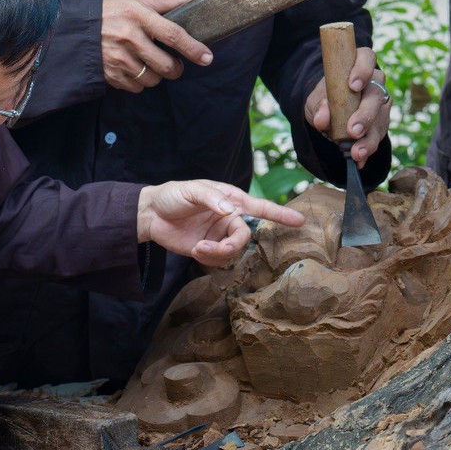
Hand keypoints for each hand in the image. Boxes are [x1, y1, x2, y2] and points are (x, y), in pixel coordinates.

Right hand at [101, 0, 214, 92]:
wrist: (72, 26)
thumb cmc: (109, 9)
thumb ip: (164, 0)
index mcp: (138, 15)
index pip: (173, 35)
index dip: (193, 48)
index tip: (207, 58)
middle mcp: (129, 38)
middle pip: (166, 65)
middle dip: (176, 68)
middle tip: (175, 64)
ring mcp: (118, 58)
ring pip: (152, 79)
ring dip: (157, 75)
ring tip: (148, 63)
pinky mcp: (110, 74)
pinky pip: (136, 87)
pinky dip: (139, 81)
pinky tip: (132, 68)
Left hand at [138, 181, 304, 266]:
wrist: (151, 214)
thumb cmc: (173, 195)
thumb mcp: (191, 190)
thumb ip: (212, 198)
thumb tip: (228, 210)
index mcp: (231, 200)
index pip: (261, 207)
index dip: (280, 214)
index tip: (299, 221)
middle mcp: (229, 218)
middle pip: (244, 236)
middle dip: (232, 245)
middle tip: (213, 247)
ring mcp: (219, 235)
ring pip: (232, 251)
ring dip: (216, 253)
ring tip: (198, 248)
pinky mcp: (208, 249)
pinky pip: (218, 260)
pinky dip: (208, 258)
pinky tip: (195, 250)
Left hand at [303, 45, 390, 165]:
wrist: (328, 111)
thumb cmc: (324, 97)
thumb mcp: (315, 99)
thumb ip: (318, 106)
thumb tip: (321, 119)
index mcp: (359, 64)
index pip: (367, 58)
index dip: (363, 70)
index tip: (352, 86)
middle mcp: (375, 82)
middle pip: (376, 94)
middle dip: (366, 115)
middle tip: (353, 130)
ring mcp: (381, 104)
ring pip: (381, 119)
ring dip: (369, 139)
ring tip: (356, 153)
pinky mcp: (381, 123)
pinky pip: (378, 136)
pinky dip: (367, 150)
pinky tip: (358, 161)